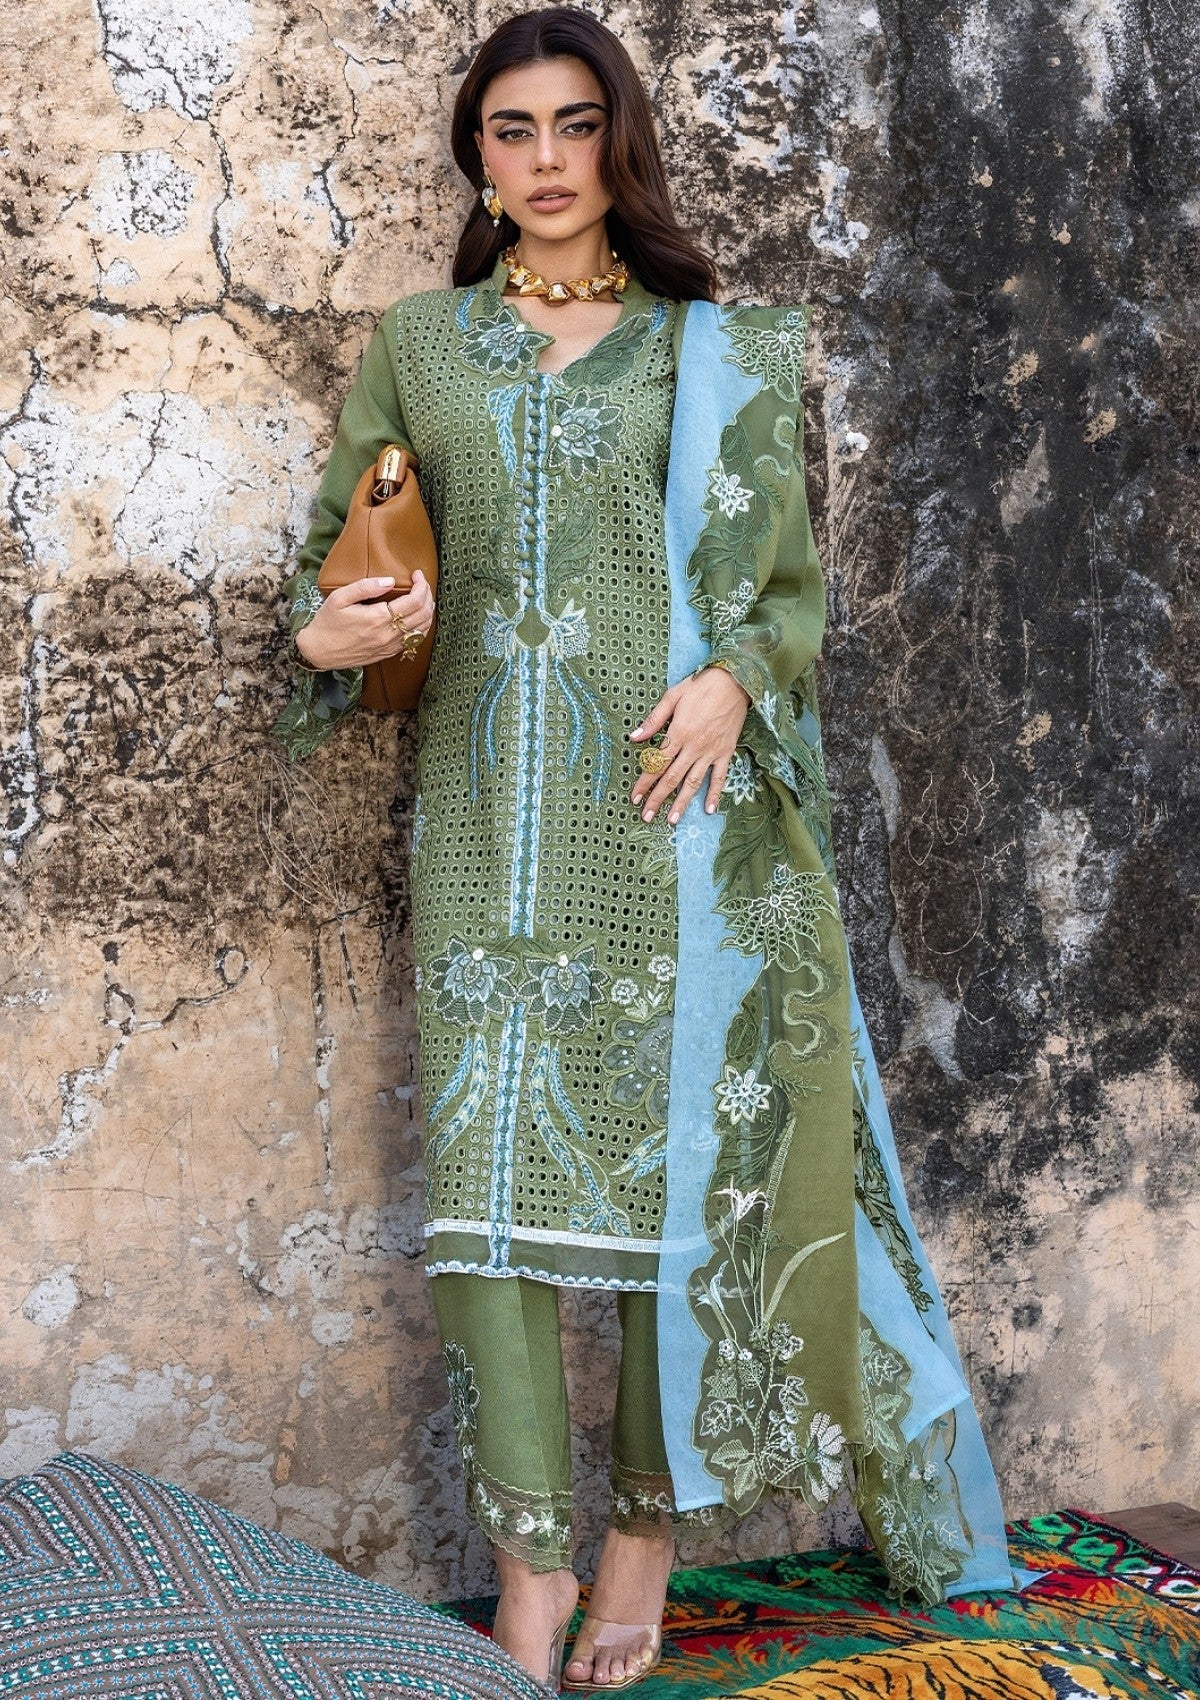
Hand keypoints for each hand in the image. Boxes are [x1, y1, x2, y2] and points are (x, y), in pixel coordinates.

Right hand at [294, 571, 435, 670]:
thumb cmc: (327, 622)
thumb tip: (390, 581)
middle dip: (428, 595)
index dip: (421, 585)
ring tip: (424, 598)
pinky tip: (418, 617)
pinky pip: (414, 641)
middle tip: (422, 584)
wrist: (318, 652)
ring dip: (428, 612)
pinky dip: (422, 627)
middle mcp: (388, 634)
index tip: (417, 575)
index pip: (414, 601)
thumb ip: (366, 587)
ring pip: (422, 629)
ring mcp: (389, 646)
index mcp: (378, 618)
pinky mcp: (387, 653)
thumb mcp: (340, 598)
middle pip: (423, 614)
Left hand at [630, 667, 751, 823]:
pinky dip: (714, 794)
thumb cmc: (701, 686)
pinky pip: (719, 777)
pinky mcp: (726, 752)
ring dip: (681, 802)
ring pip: (693, 782)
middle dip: (657, 799)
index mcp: (678, 733)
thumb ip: (653, 720)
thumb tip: (634, 737)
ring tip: (671, 820)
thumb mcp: (673, 696)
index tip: (634, 797)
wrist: (735, 681)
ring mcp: (710, 752)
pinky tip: (708, 810)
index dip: (644, 782)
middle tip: (646, 816)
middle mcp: (693, 747)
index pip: (656, 764)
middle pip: (671, 778)